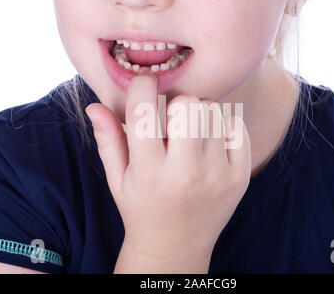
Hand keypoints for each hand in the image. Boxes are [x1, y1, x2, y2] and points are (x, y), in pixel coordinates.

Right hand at [85, 71, 250, 265]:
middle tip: (172, 122)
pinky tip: (211, 143)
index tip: (144, 89)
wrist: (176, 247)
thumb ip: (107, 141)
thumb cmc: (142, 206)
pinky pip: (237, 127)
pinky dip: (224, 127)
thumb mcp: (117, 179)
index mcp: (148, 171)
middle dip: (176, 105)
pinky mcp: (239, 177)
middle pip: (187, 104)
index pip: (144, 110)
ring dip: (200, 115)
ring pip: (212, 111)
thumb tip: (94, 105)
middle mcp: (185, 173)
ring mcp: (217, 175)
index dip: (142, 87)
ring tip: (191, 135)